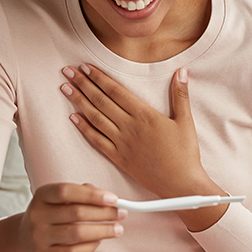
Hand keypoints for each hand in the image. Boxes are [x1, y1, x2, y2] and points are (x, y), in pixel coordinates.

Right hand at [0, 183, 124, 251]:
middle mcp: (37, 215)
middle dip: (104, 213)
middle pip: (76, 213)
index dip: (92, 195)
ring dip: (102, 231)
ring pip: (77, 233)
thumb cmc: (50, 214)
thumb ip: (81, 193)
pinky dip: (91, 246)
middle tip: (122, 214)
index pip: (67, 192)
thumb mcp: (59, 199)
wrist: (23, 239)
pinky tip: (100, 241)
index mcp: (42, 195)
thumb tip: (106, 197)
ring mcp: (39, 237)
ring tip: (117, 229)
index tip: (113, 198)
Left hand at [60, 64, 228, 230]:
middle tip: (68, 71)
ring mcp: (122, 143)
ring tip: (66, 88)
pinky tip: (73, 117)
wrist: (180, 184)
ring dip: (79, 102)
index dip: (98, 77)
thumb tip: (182, 70)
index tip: (85, 67)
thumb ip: (181, 94)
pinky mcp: (119, 158)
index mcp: (145, 115)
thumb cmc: (185, 154)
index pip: (115, 91)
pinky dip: (84, 128)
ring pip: (95, 118)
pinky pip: (97, 140)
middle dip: (83, 84)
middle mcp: (129, 127)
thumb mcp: (186, 121)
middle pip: (101, 101)